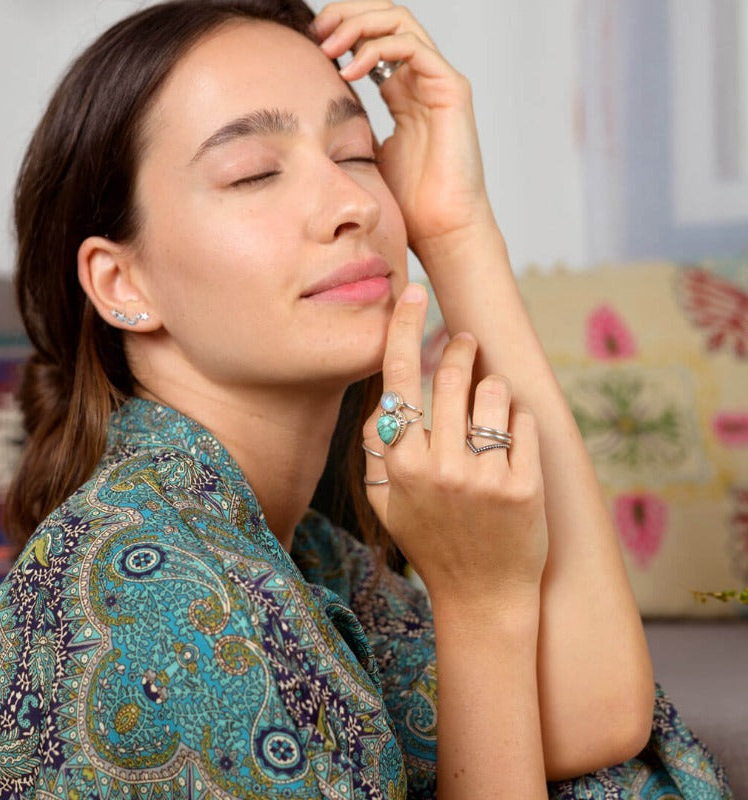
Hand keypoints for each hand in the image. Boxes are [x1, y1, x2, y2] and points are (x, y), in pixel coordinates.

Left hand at [312, 1, 494, 252]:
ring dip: (359, 25)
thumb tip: (317, 116)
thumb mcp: (366, 155)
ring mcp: (438, 82)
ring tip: (329, 46)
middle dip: (348, 15)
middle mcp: (422, 80)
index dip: (343, 29)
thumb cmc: (409, 202)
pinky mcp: (451, 90)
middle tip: (317, 31)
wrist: (440, 228)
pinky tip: (350, 70)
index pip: (373, 37)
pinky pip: (412, 48)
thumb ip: (352, 128)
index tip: (311, 43)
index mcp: (402, 92)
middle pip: (386, 17)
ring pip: (399, 21)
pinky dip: (377, 49)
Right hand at [363, 284, 547, 605]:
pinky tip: (509, 446)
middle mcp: (439, 466)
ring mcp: (484, 477)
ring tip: (488, 407)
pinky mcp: (525, 486)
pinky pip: (524, 422)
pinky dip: (518, 423)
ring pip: (493, 391)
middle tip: (465, 341)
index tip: (413, 292)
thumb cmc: (430, 542)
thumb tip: (384, 395)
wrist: (482, 596)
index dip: (404, 328)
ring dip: (492, 388)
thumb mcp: (385, 502)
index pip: (398, 379)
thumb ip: (376, 447)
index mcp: (399, 464)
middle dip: (461, 348)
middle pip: (452, 374)